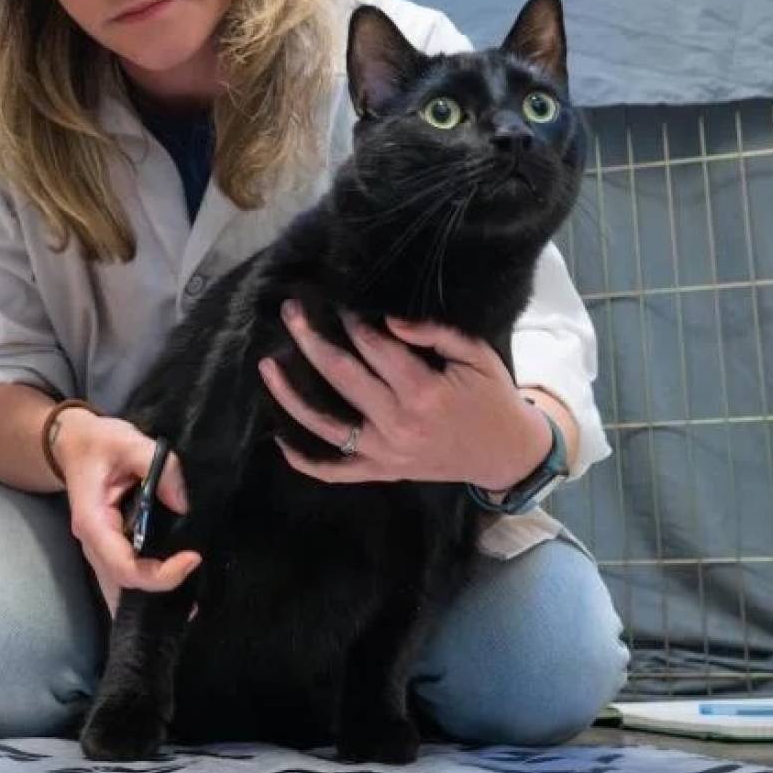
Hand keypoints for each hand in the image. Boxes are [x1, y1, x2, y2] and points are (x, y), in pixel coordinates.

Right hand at [54, 412, 200, 616]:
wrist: (72, 443)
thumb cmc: (98, 442)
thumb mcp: (128, 441)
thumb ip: (159, 466)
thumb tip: (183, 503)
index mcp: (93, 523)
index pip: (124, 567)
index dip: (159, 574)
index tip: (192, 559)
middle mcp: (93, 544)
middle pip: (123, 586)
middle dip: (158, 596)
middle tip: (195, 603)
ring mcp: (100, 548)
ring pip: (121, 588)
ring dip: (151, 598)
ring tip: (190, 606)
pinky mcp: (110, 545)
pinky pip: (126, 573)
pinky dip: (147, 584)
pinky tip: (173, 585)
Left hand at [258, 302, 549, 490]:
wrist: (504, 453)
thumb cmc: (490, 397)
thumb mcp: (476, 356)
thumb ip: (436, 333)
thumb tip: (390, 319)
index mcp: (424, 392)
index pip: (374, 348)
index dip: (352, 321)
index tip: (336, 300)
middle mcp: (397, 424)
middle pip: (342, 377)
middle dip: (311, 340)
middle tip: (289, 312)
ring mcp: (384, 452)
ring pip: (326, 425)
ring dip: (291, 395)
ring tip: (268, 365)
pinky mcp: (381, 472)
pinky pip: (335, 471)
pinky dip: (304, 460)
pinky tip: (280, 437)